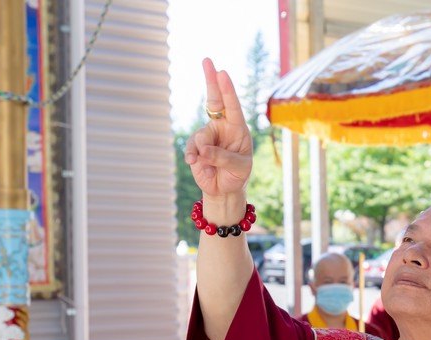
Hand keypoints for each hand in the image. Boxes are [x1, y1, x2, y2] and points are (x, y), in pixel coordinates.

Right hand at [184, 58, 251, 208]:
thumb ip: (223, 157)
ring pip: (200, 137)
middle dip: (210, 80)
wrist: (225, 188)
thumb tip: (202, 150)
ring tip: (210, 167)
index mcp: (238, 127)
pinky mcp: (194, 147)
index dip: (227, 90)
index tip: (222, 73)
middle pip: (213, 100)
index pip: (232, 105)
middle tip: (207, 60)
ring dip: (204, 152)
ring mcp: (206, 135)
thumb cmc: (238, 174)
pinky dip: (194, 158)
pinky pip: (191, 149)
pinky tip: (198, 166)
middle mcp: (221, 126)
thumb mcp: (239, 167)